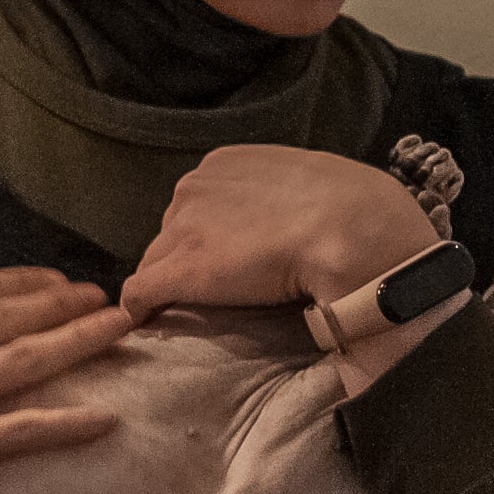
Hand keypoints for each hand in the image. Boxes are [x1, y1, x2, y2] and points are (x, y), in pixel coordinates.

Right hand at [0, 269, 134, 493]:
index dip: (22, 282)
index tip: (53, 280)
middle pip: (14, 314)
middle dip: (66, 302)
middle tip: (104, 295)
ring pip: (29, 359)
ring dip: (80, 340)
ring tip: (117, 327)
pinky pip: (22, 431)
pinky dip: (68, 423)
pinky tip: (105, 416)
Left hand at [121, 144, 441, 318]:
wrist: (354, 230)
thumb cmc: (355, 210)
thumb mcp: (312, 185)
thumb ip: (287, 199)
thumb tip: (298, 220)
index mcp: (227, 165)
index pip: (197, 207)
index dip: (207, 240)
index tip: (225, 264)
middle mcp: (195, 187)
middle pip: (171, 234)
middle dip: (186, 260)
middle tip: (219, 294)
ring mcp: (183, 227)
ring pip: (157, 264)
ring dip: (171, 285)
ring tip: (192, 313)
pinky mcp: (183, 269)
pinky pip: (140, 293)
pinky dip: (138, 313)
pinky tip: (145, 329)